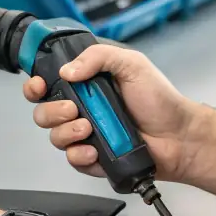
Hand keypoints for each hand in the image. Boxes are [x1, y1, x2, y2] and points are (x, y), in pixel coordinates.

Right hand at [24, 45, 201, 183]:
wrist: (179, 137)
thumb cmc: (160, 100)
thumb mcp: (131, 64)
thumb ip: (98, 57)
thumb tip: (68, 70)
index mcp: (87, 84)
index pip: (49, 83)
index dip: (36, 85)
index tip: (39, 86)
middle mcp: (83, 109)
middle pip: (43, 112)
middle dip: (51, 111)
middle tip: (73, 109)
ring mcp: (87, 135)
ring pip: (55, 137)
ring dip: (66, 132)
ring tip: (89, 129)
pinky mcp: (93, 158)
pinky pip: (72, 159)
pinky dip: (79, 155)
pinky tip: (94, 150)